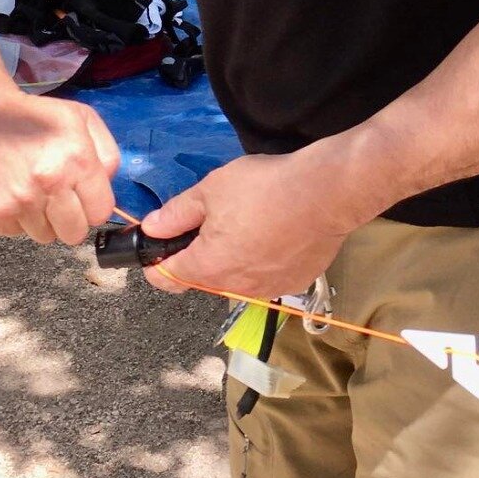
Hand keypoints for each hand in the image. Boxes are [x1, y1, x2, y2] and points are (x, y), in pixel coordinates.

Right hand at [0, 79, 119, 245]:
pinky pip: (15, 233)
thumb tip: (107, 187)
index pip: (100, 213)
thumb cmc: (32, 116)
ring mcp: (18, 202)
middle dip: (70, 219)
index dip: (92, 204)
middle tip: (56, 197)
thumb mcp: (80, 118)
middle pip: (75, 234)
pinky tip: (8, 190)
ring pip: (44, 236)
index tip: (81, 195)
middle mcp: (49, 184)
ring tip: (28, 189)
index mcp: (76, 160)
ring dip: (40, 219)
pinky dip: (14, 218)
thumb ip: (106, 153)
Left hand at [139, 149, 352, 300]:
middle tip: (213, 219)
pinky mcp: (293, 283)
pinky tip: (275, 232)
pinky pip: (266, 275)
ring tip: (249, 221)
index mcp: (207, 267)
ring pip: (236, 277)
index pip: (164, 279)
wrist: (326, 193)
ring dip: (233, 257)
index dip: (155, 262)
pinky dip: (263, 259)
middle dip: (199, 254)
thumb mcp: (211, 190)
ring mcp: (266, 288)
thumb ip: (177, 214)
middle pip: (202, 277)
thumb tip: (152, 228)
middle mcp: (234, 287)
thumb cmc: (266, 188)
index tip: (158, 246)